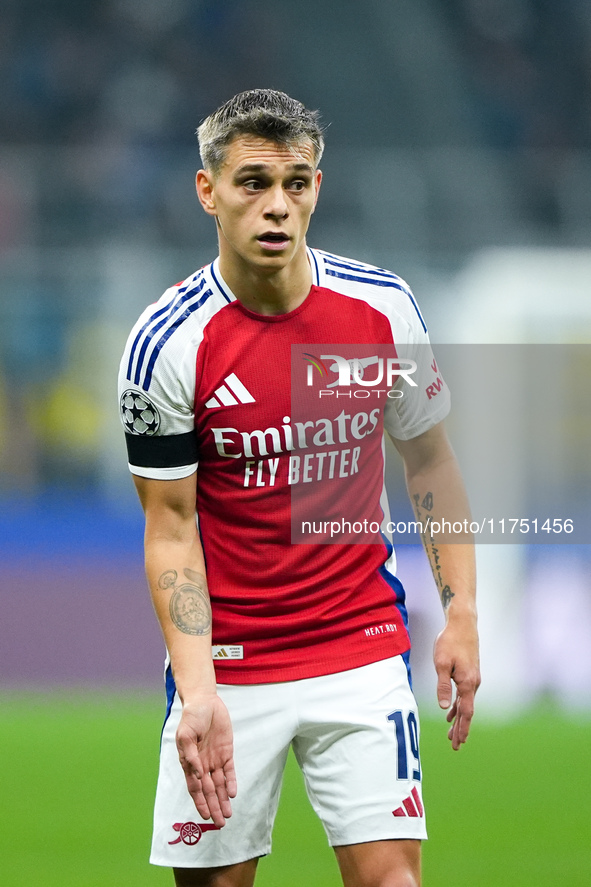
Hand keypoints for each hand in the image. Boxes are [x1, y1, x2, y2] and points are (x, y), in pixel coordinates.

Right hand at [176, 694, 236, 826]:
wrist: (204, 701)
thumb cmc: (191, 717)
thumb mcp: (186, 735)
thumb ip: (190, 754)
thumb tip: (196, 772)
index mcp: (189, 762)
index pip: (195, 787)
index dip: (200, 802)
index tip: (205, 816)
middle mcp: (202, 764)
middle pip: (209, 790)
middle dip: (214, 806)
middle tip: (220, 823)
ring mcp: (214, 759)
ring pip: (220, 784)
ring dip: (223, 799)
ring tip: (227, 814)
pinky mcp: (226, 752)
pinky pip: (229, 770)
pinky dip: (231, 782)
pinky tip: (233, 793)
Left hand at [433, 617, 480, 749]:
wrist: (462, 623)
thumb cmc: (450, 642)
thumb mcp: (441, 664)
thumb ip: (443, 686)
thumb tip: (444, 708)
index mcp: (467, 683)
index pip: (466, 712)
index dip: (462, 729)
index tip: (459, 743)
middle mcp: (473, 683)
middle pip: (467, 712)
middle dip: (461, 729)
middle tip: (455, 746)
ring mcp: (472, 678)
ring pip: (466, 704)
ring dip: (458, 719)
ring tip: (452, 734)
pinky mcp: (469, 673)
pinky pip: (464, 695)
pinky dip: (458, 706)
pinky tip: (451, 712)